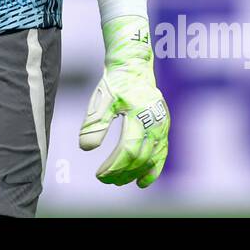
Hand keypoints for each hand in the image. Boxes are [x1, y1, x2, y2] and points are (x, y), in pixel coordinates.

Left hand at [79, 0, 169, 186]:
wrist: (133, 67)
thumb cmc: (116, 82)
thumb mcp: (102, 100)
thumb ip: (95, 124)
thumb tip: (86, 148)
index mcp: (140, 115)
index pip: (128, 150)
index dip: (114, 166)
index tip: (99, 174)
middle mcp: (156, 123)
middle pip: (140, 157)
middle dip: (122, 173)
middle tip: (104, 180)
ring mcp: (162, 127)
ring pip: (152, 159)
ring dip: (135, 173)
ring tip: (118, 182)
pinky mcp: (164, 129)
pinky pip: (161, 154)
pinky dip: (153, 170)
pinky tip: (142, 182)